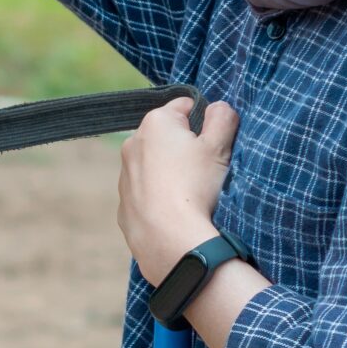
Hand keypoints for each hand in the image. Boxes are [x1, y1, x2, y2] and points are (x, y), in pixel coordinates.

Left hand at [117, 97, 236, 282]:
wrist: (170, 241)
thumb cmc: (195, 187)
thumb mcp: (219, 146)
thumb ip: (222, 117)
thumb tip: (218, 107)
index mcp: (156, 123)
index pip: (186, 106)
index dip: (205, 122)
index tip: (214, 144)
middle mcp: (132, 143)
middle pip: (168, 137)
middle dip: (186, 148)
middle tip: (205, 171)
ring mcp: (124, 176)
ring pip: (155, 165)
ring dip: (172, 173)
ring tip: (191, 196)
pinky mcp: (124, 205)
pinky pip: (147, 193)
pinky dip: (160, 198)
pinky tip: (176, 212)